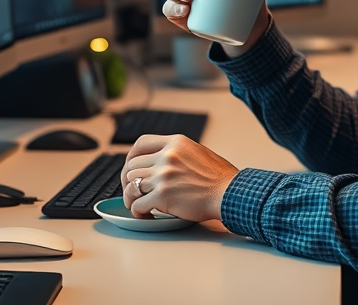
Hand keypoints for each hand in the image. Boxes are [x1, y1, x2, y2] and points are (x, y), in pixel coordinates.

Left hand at [120, 134, 238, 221]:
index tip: (131, 167)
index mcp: (175, 143)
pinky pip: (138, 204)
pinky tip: (144, 214)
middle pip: (132, 166)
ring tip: (137, 204)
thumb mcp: (197, 152)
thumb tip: (160, 161)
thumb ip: (177, 153)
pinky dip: (137, 211)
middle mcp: (167, 156)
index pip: (141, 144)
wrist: (230, 193)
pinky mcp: (163, 196)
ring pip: (131, 184)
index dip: (131, 157)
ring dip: (130, 197)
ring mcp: (164, 175)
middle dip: (127, 180)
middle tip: (132, 191)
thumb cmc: (219, 178)